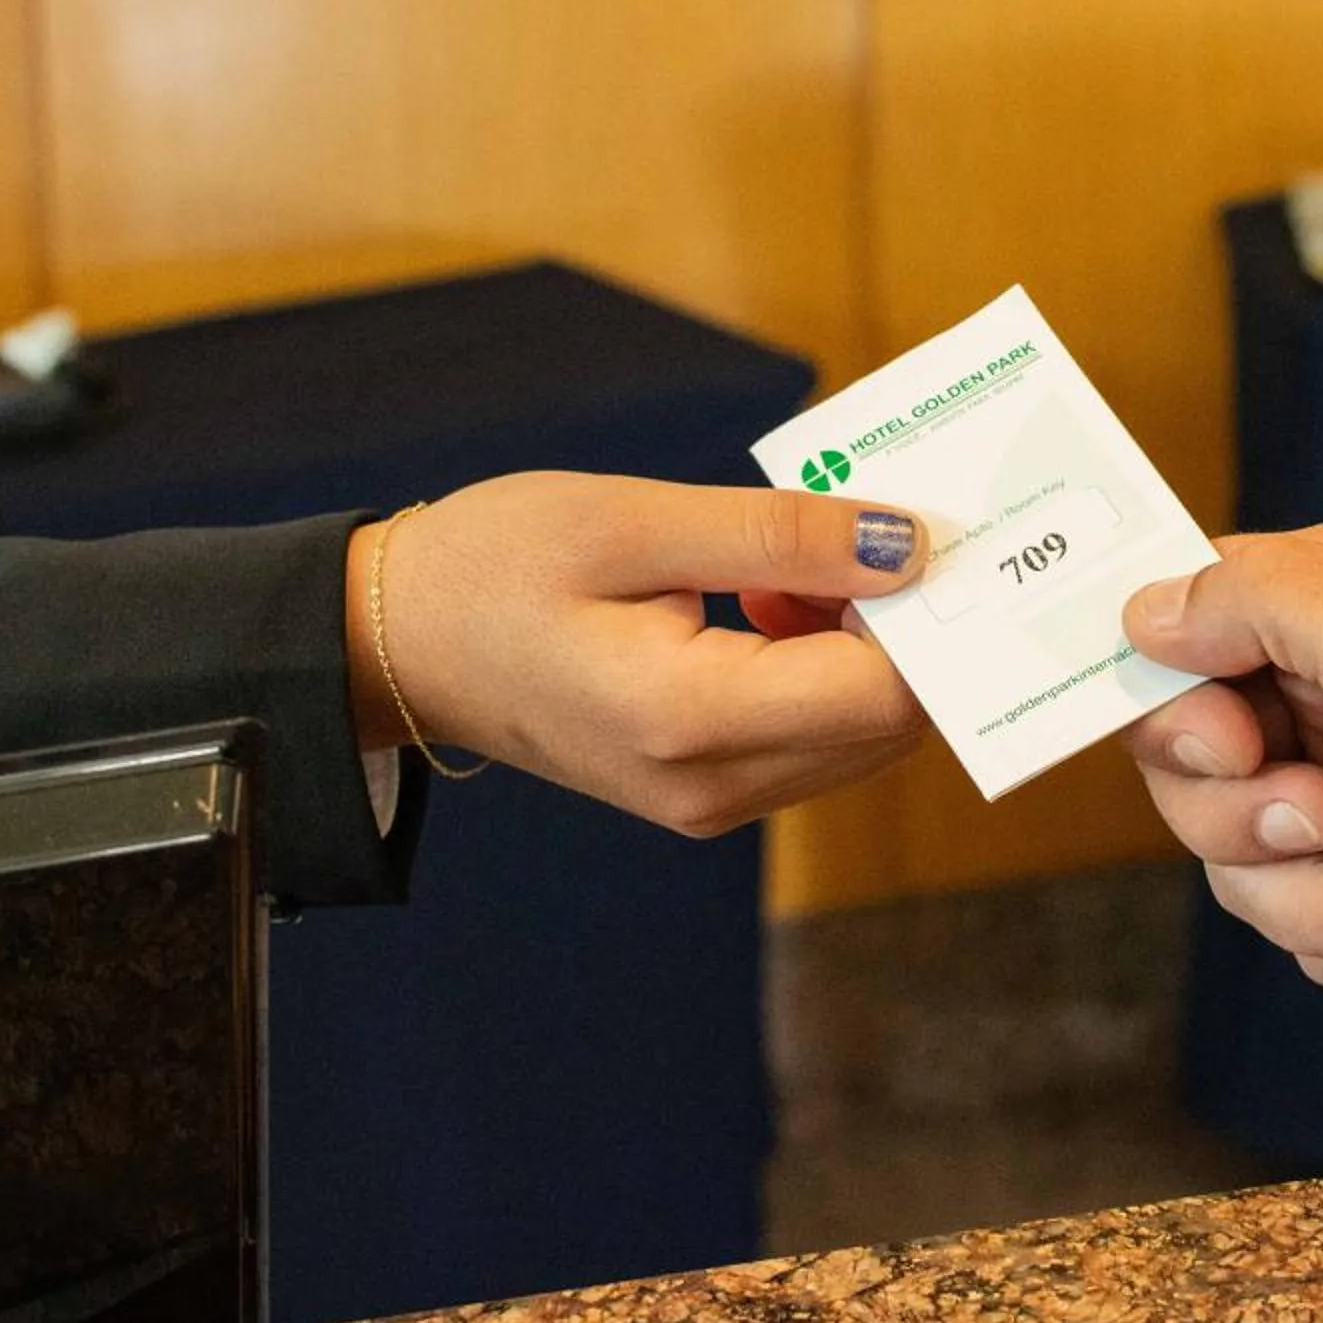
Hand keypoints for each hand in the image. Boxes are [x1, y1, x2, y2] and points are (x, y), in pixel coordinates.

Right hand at [350, 472, 928, 834]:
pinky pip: (812, 736)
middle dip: (905, 626)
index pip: (883, 693)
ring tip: (783, 563)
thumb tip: (910, 544)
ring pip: (859, 734)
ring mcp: (708, 802)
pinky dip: (819, 665)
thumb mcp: (633, 521)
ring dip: (859, 642)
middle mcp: (711, 786)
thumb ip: (779, 537)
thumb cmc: (493, 564)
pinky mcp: (703, 791)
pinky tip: (759, 601)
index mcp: (690, 721)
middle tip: (870, 523)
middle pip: (888, 723)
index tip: (932, 525)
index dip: (929, 612)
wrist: (390, 643)